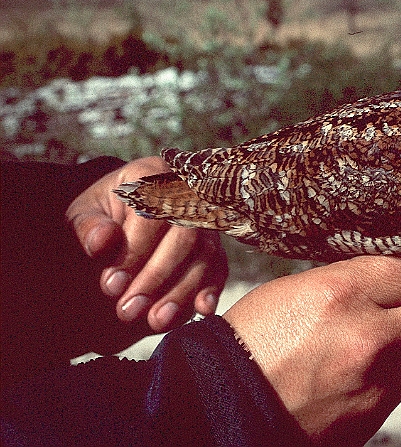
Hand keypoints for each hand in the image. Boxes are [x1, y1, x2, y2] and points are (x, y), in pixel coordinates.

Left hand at [66, 156, 228, 332]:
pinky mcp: (214, 244)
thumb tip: (101, 242)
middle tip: (128, 311)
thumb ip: (89, 225)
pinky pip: (220, 266)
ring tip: (155, 321)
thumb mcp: (84, 211)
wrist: (123, 210)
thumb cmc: (103, 211)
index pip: (151, 215)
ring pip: (205, 255)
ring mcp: (206, 218)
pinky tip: (201, 310)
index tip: (110, 284)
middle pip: (184, 236)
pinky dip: (212, 288)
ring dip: (182, 291)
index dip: (133, 252)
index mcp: (152, 174)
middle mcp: (188, 192)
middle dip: (156, 277)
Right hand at [223, 253, 400, 446]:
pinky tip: (375, 349)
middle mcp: (371, 338)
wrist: (223, 410)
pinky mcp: (378, 411)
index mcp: (343, 295)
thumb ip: (355, 276)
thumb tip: (398, 265)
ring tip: (394, 314)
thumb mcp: (298, 288)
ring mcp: (379, 381)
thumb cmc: (253, 340)